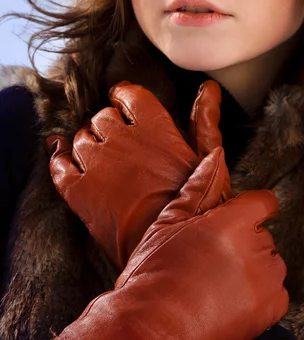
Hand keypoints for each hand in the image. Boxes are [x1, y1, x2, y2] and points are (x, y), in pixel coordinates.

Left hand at [46, 80, 230, 269]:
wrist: (173, 250)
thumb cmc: (195, 203)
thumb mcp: (207, 157)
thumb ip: (205, 119)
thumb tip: (209, 88)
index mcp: (153, 125)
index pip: (129, 95)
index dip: (123, 98)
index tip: (124, 104)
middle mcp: (121, 137)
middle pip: (102, 117)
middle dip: (108, 126)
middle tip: (119, 143)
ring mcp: (97, 163)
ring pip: (80, 138)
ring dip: (87, 144)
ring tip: (100, 159)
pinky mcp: (79, 191)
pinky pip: (59, 165)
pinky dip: (59, 159)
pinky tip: (64, 159)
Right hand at [57, 147, 288, 339]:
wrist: (151, 328)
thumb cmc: (154, 276)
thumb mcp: (168, 223)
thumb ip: (199, 187)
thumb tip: (215, 157)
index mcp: (232, 221)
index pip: (264, 202)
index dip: (252, 209)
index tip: (240, 220)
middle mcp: (255, 247)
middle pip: (262, 235)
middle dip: (244, 242)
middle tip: (213, 257)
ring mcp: (265, 279)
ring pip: (270, 263)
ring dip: (253, 268)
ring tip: (219, 281)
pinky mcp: (270, 308)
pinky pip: (277, 293)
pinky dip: (260, 297)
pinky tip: (230, 300)